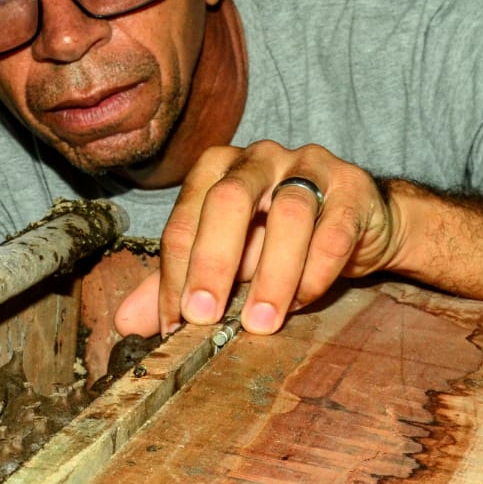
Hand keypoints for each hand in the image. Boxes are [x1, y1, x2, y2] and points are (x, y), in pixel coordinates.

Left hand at [117, 141, 402, 337]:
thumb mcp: (225, 262)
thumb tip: (127, 323)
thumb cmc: (277, 241)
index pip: (184, 220)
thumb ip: (179, 284)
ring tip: (260, 323)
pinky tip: (302, 301)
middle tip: (204, 316)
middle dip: (211, 262)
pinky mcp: (352, 186)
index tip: (174, 324)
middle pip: (227, 200)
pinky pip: (334, 228)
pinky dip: (316, 271)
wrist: (355, 228)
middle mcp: (257, 159)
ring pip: (289, 213)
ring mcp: (308, 165)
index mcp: (215, 170)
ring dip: (271, 275)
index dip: (174, 275)